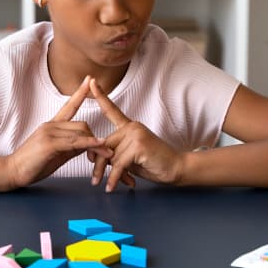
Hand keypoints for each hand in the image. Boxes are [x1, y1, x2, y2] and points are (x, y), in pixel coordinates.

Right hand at [5, 76, 112, 187]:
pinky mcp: (49, 144)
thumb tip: (89, 144)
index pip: (69, 106)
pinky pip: (75, 142)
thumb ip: (72, 146)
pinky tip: (99, 145)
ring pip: (81, 132)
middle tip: (104, 153)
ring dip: (97, 144)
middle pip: (82, 125)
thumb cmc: (33, 164)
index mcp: (52, 125)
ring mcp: (49, 133)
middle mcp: (51, 125)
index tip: (89, 80)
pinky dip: (89, 144)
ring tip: (106, 155)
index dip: (80, 93)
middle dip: (96, 139)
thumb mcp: (57, 153)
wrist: (12, 171)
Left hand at [89, 77, 183, 191]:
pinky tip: (112, 186)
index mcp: (129, 127)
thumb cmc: (154, 163)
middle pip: (103, 144)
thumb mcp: (130, 158)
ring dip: (111, 174)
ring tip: (113, 184)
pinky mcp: (139, 145)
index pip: (112, 110)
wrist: (177, 168)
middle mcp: (131, 127)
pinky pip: (119, 164)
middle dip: (98, 164)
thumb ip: (115, 154)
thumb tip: (100, 160)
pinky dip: (115, 178)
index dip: (100, 95)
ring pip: (111, 157)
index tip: (90, 81)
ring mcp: (135, 134)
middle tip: (94, 179)